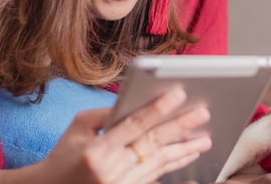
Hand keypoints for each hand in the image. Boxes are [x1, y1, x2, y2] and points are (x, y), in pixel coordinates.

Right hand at [41, 88, 211, 183]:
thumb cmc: (65, 154)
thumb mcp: (78, 127)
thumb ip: (108, 113)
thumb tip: (140, 100)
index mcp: (97, 150)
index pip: (134, 125)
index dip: (157, 109)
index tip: (179, 94)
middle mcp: (112, 170)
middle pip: (153, 144)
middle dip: (181, 127)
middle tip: (203, 113)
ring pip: (160, 163)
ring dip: (185, 150)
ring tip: (205, 138)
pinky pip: (156, 176)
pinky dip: (174, 164)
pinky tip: (189, 154)